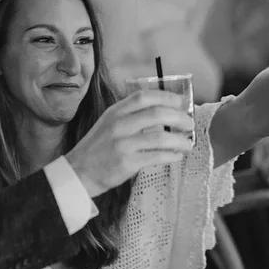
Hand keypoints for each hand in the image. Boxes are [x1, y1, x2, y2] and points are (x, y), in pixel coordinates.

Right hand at [65, 90, 193, 197]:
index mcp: (115, 112)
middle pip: (157, 114)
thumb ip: (130, 116)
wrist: (78, 171)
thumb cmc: (98, 148)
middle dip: (179, 117)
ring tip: (188, 143)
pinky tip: (177, 156)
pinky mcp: (127, 162)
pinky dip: (171, 156)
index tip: (181, 101)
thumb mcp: (109, 124)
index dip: (166, 97)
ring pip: (160, 138)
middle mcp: (118, 124)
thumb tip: (162, 112)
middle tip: (189, 123)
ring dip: (180, 140)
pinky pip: (156, 157)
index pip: (143, 96)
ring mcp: (122, 143)